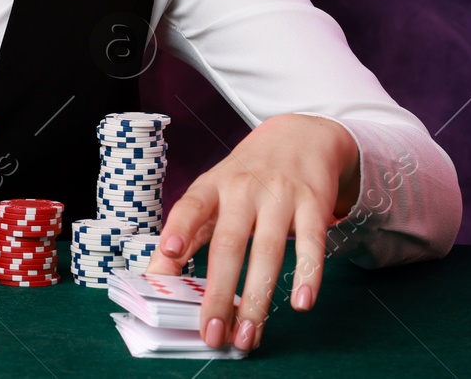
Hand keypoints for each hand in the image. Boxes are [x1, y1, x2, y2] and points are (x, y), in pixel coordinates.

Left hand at [145, 113, 359, 351]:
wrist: (300, 136)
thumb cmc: (247, 175)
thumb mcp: (212, 194)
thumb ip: (187, 232)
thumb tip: (157, 275)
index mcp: (213, 187)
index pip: (190, 207)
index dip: (178, 229)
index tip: (168, 253)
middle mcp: (244, 189)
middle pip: (230, 244)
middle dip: (220, 293)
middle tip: (213, 332)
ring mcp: (280, 195)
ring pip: (269, 251)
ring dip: (258, 299)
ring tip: (248, 335)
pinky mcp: (313, 204)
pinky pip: (312, 243)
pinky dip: (308, 275)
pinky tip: (301, 303)